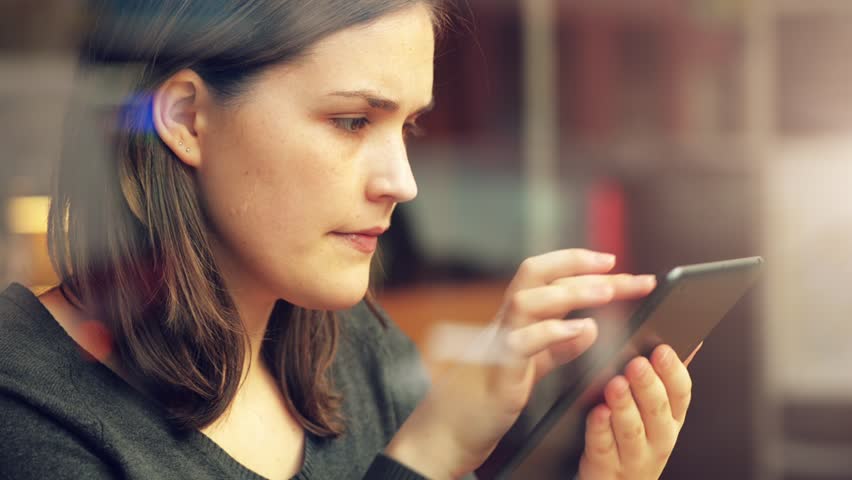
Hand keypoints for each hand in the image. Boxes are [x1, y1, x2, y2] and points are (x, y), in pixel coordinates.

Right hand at [385, 249, 656, 478]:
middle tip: (623, 270)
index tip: (614, 264)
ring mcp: (497, 346)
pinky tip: (581, 330)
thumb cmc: (481, 401)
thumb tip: (589, 328)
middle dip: (580, 266)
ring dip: (570, 291)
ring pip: (526, 300)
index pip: (545, 279)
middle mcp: (503, 325)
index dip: (578, 266)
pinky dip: (552, 333)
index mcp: (513, 322)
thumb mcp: (528, 370)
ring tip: (606, 290)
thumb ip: (556, 349)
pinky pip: (521, 344)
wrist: (441, 436)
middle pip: (536, 275)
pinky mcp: (496, 374)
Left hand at [578, 344, 697, 479]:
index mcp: (670, 420)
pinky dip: (600, 430)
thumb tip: (688, 343)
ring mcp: (633, 458)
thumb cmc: (630, 442)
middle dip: (649, 386)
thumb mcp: (653, 413)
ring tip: (616, 384)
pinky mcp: (605, 469)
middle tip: (637, 364)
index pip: (681, 394)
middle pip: (658, 412)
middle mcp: (658, 441)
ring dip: (625, 406)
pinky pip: (603, 448)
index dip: (673, 372)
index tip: (663, 350)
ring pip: (632, 431)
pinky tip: (597, 413)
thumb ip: (665, 380)